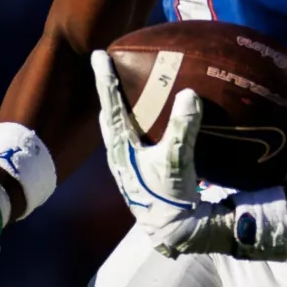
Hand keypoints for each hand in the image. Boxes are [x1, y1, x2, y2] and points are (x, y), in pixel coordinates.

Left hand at [92, 50, 203, 241]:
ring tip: (125, 92)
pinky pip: (127, 140)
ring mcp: (125, 165)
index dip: (106, 79)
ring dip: (118, 109)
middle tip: (108, 69)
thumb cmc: (169, 197)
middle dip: (108, 92)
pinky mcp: (135, 172)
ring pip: (115, 128)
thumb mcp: (178, 161)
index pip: (111, 105)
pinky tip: (145, 124)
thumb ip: (183, 127)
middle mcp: (118, 154)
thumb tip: (188, 94)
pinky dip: (131, 124)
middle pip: (107, 115)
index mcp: (122, 146)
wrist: (170, 230)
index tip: (98, 55)